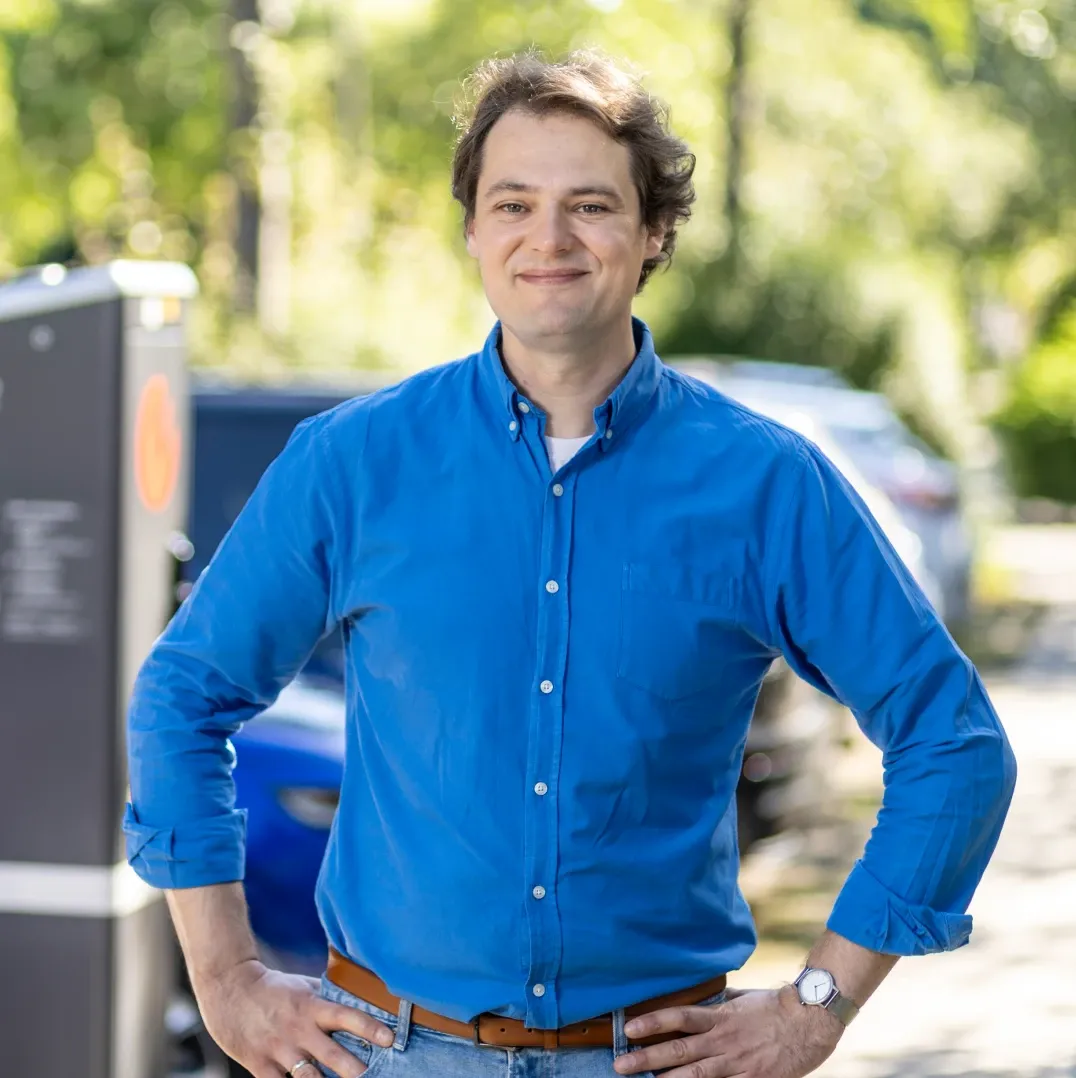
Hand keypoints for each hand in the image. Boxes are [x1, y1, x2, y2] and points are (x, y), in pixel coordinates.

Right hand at [193, 958, 395, 1077]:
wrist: (229, 990)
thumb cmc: (272, 988)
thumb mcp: (303, 985)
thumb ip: (327, 997)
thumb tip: (358, 998)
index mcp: (311, 1006)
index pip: (346, 1016)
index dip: (369, 1027)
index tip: (390, 1038)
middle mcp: (297, 1030)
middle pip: (331, 1055)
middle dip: (354, 1070)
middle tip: (374, 1076)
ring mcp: (278, 1051)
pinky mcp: (259, 1067)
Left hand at [613, 985, 842, 1077]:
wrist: (813, 1020)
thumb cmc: (777, 1006)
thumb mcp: (743, 997)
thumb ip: (720, 1002)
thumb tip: (700, 998)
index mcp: (721, 1017)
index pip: (680, 1017)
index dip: (653, 1022)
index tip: (628, 1028)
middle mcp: (725, 1041)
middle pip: (680, 1051)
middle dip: (647, 1059)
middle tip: (620, 1064)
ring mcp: (738, 1065)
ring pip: (697, 1076)